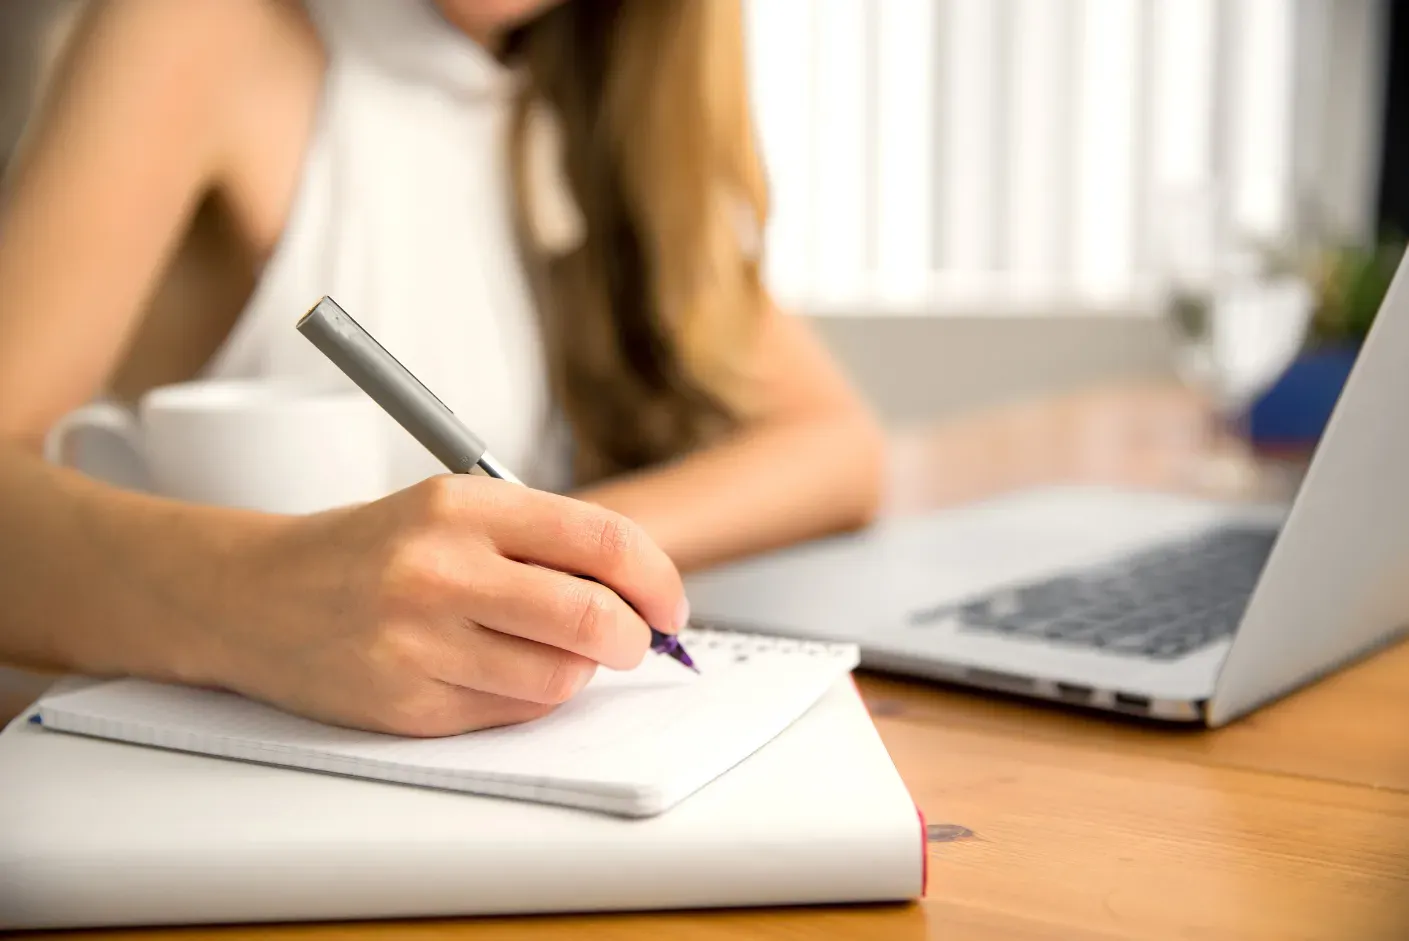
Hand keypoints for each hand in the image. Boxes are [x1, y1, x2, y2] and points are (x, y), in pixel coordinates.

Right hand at [207, 475, 688, 735]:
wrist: (254, 595)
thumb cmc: (371, 549)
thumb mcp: (451, 510)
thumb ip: (542, 540)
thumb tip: (642, 590)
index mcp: (462, 505)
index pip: (604, 542)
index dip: (658, 580)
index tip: (671, 605)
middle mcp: (439, 569)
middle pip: (593, 619)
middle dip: (633, 638)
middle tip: (632, 640)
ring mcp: (419, 642)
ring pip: (561, 678)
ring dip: (576, 671)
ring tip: (543, 648)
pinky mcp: (407, 704)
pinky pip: (513, 713)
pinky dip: (527, 697)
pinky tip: (493, 670)